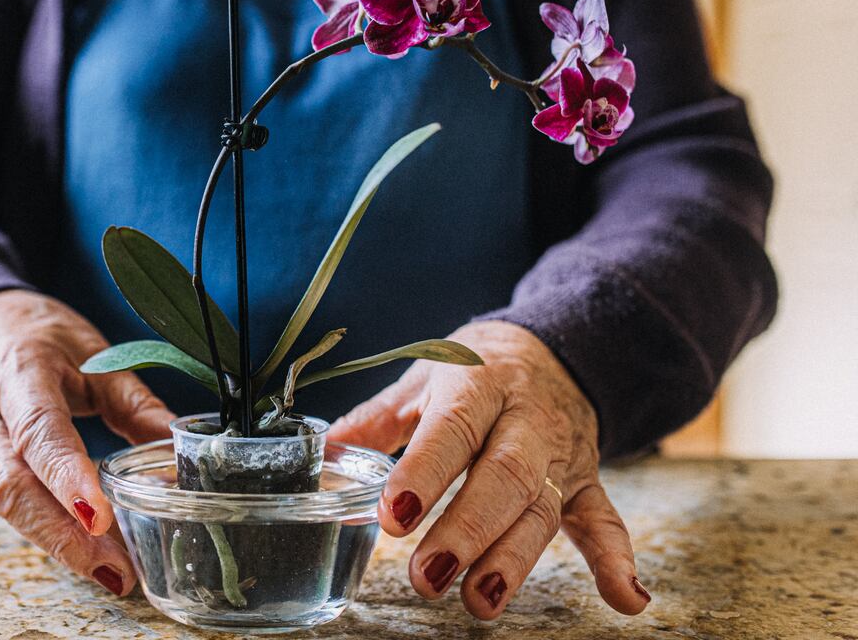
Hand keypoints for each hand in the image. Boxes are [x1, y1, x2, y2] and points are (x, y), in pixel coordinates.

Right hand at [0, 289, 174, 595]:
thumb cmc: (41, 338)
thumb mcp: (93, 353)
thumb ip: (135, 402)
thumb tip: (182, 447)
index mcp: (20, 375)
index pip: (39, 431)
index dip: (66, 476)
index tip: (99, 517)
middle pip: (14, 487)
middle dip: (63, 535)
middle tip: (115, 570)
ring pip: (9, 506)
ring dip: (59, 545)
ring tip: (112, 574)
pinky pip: (14, 509)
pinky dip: (51, 536)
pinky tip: (90, 556)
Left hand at [330, 320, 650, 618]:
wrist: (553, 347)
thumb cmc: (474, 369)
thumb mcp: (423, 377)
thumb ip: (376, 419)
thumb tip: (322, 452)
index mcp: (479, 383)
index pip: (453, 428)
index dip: (424, 472)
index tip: (392, 514)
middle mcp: (526, 419)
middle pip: (504, 477)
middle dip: (466, 530)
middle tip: (426, 575)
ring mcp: (560, 453)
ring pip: (543, 508)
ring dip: (513, 560)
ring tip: (479, 601)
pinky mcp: (585, 481)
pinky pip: (604, 519)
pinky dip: (617, 559)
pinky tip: (626, 598)